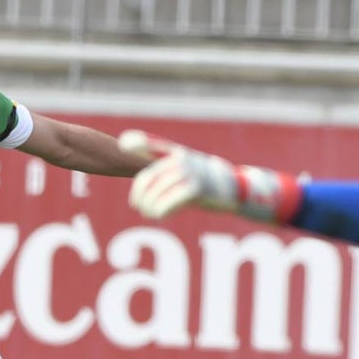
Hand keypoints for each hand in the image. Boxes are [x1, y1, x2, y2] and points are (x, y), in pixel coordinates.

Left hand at [119, 130, 241, 219]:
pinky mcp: (198, 188)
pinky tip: (161, 215)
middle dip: (139, 196)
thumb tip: (137, 187)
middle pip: (148, 177)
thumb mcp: (183, 171)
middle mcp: (182, 159)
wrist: (236, 189)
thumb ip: (161, 173)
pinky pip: (170, 201)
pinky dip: (161, 211)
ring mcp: (191, 172)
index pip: (154, 144)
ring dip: (149, 207)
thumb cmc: (203, 183)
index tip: (123, 144)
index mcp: (175, 153)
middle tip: (139, 208)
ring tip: (150, 214)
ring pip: (157, 191)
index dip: (139, 142)